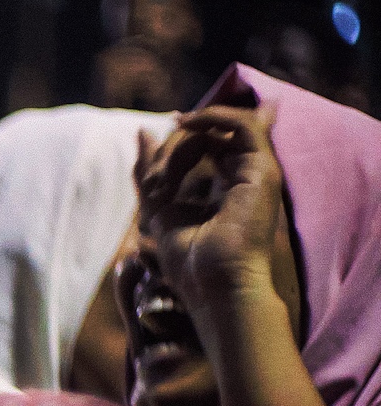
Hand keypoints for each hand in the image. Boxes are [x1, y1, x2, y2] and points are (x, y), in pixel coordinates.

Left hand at [134, 105, 286, 333]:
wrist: (214, 287)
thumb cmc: (190, 262)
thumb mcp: (157, 207)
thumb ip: (150, 171)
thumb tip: (143, 131)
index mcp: (228, 186)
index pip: (204, 145)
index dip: (171, 149)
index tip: (150, 176)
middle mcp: (246, 176)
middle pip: (208, 136)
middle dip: (171, 148)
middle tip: (155, 182)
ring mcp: (258, 171)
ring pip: (220, 128)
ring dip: (184, 140)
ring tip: (165, 176)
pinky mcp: (262, 170)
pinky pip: (241, 125)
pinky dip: (210, 118)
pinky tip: (184, 127)